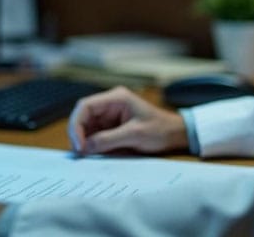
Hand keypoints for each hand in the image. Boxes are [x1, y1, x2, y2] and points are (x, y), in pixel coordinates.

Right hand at [68, 86, 188, 154]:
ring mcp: (110, 114)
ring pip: (87, 126)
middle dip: (78, 133)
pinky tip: (92, 154)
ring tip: (85, 156)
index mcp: (116, 98)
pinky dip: (91, 144)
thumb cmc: (160, 130)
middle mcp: (110, 104)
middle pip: (83, 116)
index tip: (79, 145)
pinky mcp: (112, 126)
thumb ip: (108, 139)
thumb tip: (85, 147)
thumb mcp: (135, 135)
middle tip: (79, 153)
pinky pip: (95, 133)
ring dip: (83, 140)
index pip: (85, 106)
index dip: (77, 125)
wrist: (176, 134)